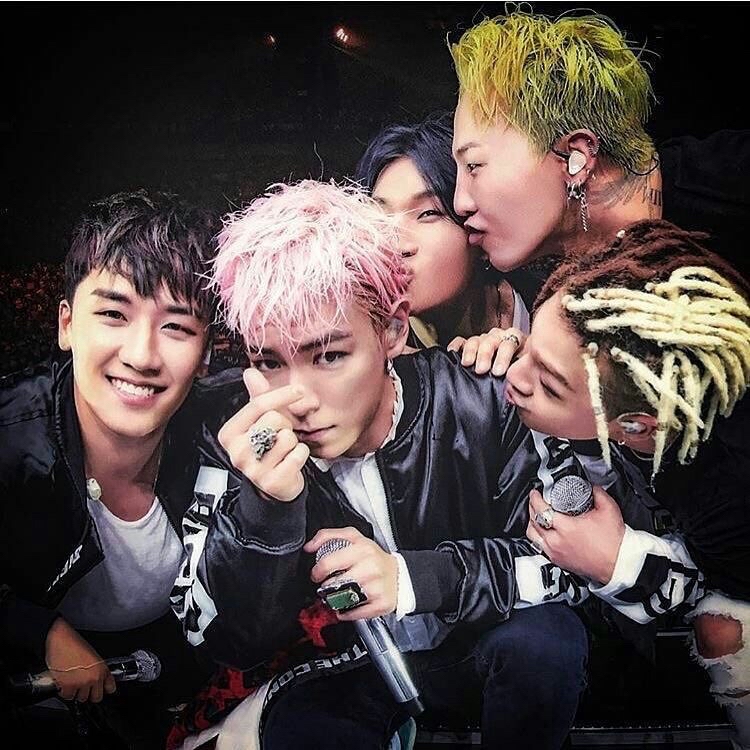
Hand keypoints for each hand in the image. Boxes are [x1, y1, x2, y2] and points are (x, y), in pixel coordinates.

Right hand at [45, 618, 114, 702]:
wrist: (61, 639)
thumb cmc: (75, 644)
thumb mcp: (93, 655)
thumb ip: (98, 669)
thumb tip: (100, 680)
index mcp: (102, 668)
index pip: (110, 688)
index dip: (104, 689)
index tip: (101, 689)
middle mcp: (94, 677)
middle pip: (96, 697)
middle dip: (90, 693)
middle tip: (83, 686)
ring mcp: (81, 683)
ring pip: (81, 698)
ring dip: (76, 692)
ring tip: (72, 681)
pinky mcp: (68, 686)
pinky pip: (67, 696)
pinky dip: (64, 691)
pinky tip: (64, 681)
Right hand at [218, 368, 309, 501]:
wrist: (274, 485)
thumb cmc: (268, 448)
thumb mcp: (261, 422)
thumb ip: (258, 397)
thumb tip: (250, 372)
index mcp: (229, 434)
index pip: (258, 405)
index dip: (283, 394)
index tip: (300, 390)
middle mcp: (237, 452)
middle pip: (274, 419)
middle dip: (286, 424)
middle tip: (282, 435)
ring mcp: (253, 469)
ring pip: (288, 437)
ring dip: (294, 441)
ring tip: (285, 450)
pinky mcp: (271, 482)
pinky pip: (298, 455)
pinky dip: (301, 455)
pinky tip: (291, 461)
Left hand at [304, 527, 397, 619]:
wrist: (399, 574)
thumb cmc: (373, 557)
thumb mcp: (353, 538)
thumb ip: (329, 536)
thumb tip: (309, 546)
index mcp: (362, 549)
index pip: (328, 562)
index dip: (317, 571)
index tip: (316, 574)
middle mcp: (370, 567)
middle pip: (334, 584)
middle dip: (326, 587)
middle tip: (328, 585)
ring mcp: (376, 587)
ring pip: (343, 599)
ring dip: (335, 600)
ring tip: (338, 594)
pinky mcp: (381, 604)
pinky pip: (355, 613)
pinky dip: (346, 613)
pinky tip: (347, 606)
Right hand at [447, 327, 524, 375]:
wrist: (515, 380)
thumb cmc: (517, 377)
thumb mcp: (522, 374)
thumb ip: (519, 375)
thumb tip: (513, 384)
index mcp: (516, 342)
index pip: (510, 342)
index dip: (504, 356)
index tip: (498, 372)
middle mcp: (499, 338)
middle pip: (491, 340)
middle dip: (485, 354)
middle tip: (481, 369)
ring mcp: (483, 340)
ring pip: (476, 340)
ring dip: (471, 351)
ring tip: (467, 363)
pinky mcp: (468, 345)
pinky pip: (461, 341)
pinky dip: (456, 346)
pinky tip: (453, 352)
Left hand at [526, 486, 625, 584]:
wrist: (619, 564)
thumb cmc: (615, 542)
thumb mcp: (608, 509)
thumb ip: (597, 493)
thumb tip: (590, 486)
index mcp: (566, 527)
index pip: (541, 509)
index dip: (535, 498)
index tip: (536, 493)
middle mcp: (557, 541)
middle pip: (533, 521)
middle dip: (532, 508)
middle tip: (535, 500)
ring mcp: (556, 553)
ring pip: (533, 536)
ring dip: (532, 523)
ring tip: (536, 515)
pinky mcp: (559, 562)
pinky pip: (540, 547)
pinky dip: (538, 537)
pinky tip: (543, 532)